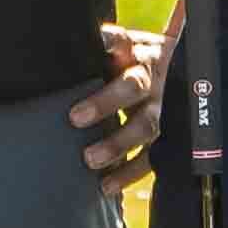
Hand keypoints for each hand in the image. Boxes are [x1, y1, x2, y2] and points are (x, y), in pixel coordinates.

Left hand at [70, 22, 166, 181]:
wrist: (175, 70)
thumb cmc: (128, 60)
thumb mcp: (114, 48)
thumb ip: (94, 48)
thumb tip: (52, 41)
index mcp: (134, 51)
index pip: (121, 42)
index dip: (108, 43)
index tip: (89, 55)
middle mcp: (150, 77)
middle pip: (134, 87)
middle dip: (106, 103)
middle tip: (75, 118)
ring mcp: (161, 107)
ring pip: (146, 125)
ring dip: (118, 143)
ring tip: (91, 159)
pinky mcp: (166, 134)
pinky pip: (152, 155)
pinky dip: (130, 172)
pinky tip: (107, 185)